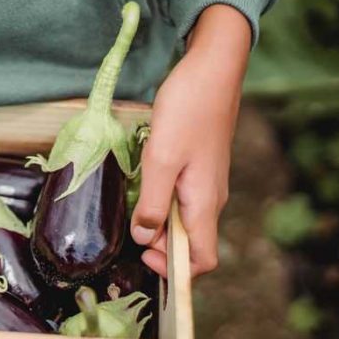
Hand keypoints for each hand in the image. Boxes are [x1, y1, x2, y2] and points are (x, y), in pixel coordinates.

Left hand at [130, 4, 250, 276]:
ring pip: (181, 219)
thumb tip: (144, 237)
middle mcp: (209, 199)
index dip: (174, 269)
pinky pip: (179, 197)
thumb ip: (151, 202)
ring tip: (130, 204)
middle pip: (188, 242)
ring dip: (156, 221)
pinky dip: (159, 201)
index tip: (143, 255)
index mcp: (204, 203)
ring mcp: (204, 183)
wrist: (211, 69)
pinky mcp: (197, 167)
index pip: (202, 260)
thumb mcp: (161, 158)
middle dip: (158, 244)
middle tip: (127, 225)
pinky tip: (141, 184)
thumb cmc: (188, 110)